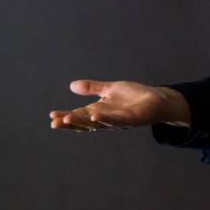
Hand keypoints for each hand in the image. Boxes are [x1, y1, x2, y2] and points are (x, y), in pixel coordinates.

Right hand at [49, 79, 190, 131]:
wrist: (157, 100)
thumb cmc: (134, 96)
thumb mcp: (110, 89)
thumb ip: (93, 88)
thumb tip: (71, 85)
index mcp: (100, 111)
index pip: (79, 115)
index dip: (65, 117)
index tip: (51, 116)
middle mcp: (106, 119)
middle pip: (84, 123)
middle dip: (69, 123)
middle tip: (54, 122)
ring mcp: (118, 121)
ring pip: (97, 123)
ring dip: (82, 121)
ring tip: (68, 119)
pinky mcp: (131, 119)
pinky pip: (115, 120)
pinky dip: (104, 118)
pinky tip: (94, 115)